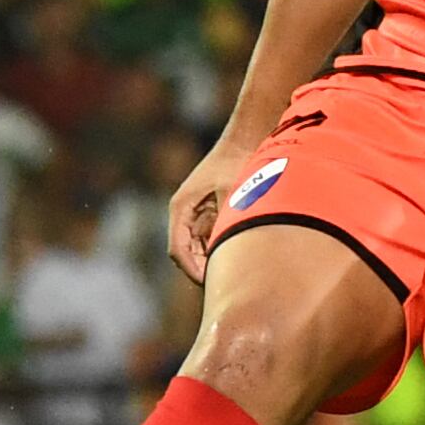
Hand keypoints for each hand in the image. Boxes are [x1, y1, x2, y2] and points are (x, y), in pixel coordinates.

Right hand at [167, 137, 264, 284]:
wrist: (247, 139)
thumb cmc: (239, 163)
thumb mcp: (234, 196)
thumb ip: (226, 224)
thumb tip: (226, 254)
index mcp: (181, 208)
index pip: (178, 250)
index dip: (192, 270)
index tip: (210, 283)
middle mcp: (184, 212)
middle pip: (187, 253)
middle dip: (203, 270)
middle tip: (226, 285)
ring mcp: (196, 212)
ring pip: (199, 248)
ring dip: (213, 261)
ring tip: (235, 274)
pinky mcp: (209, 211)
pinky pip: (210, 238)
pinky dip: (221, 248)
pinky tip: (240, 256)